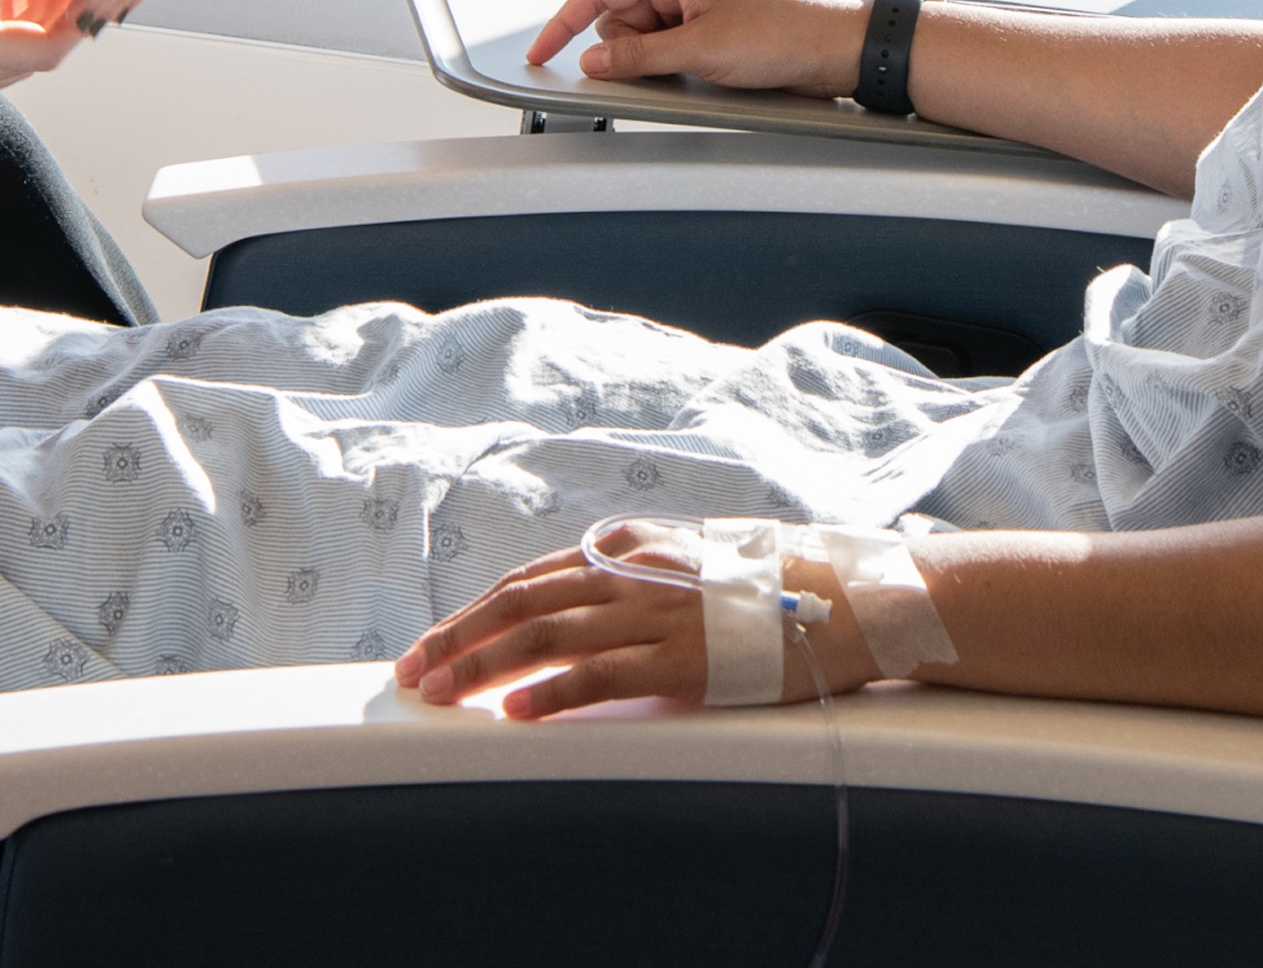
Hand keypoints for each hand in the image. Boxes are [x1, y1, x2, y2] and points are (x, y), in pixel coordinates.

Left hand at [396, 530, 866, 717]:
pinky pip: (602, 675)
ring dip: (485, 665)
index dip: (478, 609)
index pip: (533, 578)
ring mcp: (655, 616)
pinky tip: (515, 712)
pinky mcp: (681, 659)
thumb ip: (638, 556)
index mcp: (632, 551)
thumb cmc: (774, 581)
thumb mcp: (694, 552)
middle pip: (524, 602)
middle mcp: (633, 576)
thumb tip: (588, 556)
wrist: (847, 597)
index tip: (438, 638)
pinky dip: (552, 692)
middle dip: (461, 637)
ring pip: (548, 635)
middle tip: (415, 670)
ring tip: (442, 692)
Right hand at [524, 0, 861, 97]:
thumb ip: (636, 58)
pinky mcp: (709, 27)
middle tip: (667, 63)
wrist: (833, 49)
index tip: (540, 54)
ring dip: (652, 59)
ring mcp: (695, 4)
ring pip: (642, 38)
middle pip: (618, 18)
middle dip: (627, 48)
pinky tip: (700, 72)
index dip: (563, 25)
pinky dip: (669, 64)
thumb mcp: (698, 50)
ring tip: (697, 67)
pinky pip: (667, 47)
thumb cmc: (781, 32)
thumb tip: (591, 63)